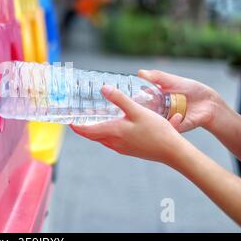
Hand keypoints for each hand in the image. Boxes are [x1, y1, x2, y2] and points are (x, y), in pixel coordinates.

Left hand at [71, 85, 185, 164]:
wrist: (172, 152)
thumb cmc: (156, 131)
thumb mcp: (137, 111)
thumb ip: (120, 99)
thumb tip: (103, 88)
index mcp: (113, 132)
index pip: (86, 131)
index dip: (76, 126)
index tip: (68, 119)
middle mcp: (114, 143)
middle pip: (92, 135)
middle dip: (83, 127)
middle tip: (77, 117)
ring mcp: (121, 148)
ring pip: (102, 138)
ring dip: (95, 130)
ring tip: (93, 119)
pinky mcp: (129, 150)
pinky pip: (111, 141)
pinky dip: (106, 133)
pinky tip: (113, 125)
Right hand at [138, 69, 221, 132]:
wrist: (209, 103)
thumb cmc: (191, 90)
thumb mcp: (172, 81)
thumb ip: (157, 77)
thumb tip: (140, 73)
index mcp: (153, 100)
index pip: (137, 102)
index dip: (130, 102)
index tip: (125, 100)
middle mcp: (156, 112)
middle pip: (142, 114)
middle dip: (138, 113)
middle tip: (136, 108)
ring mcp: (165, 121)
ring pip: (154, 123)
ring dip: (152, 120)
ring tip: (156, 113)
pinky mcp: (175, 128)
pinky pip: (169, 128)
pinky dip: (171, 124)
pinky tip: (176, 116)